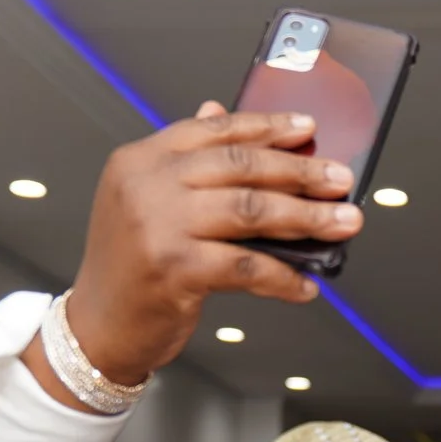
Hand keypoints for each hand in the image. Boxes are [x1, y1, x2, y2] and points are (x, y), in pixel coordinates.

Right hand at [59, 101, 363, 385]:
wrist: (97, 328)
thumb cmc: (130, 268)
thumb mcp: (147, 203)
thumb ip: (186, 163)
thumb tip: (224, 113)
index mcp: (141, 160)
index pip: (213, 130)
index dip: (266, 127)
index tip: (308, 129)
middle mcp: (146, 185)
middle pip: (240, 166)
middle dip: (300, 172)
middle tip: (339, 180)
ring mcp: (157, 226)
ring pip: (251, 211)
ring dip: (307, 219)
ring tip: (343, 223)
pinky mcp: (174, 269)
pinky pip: (246, 266)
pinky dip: (283, 276)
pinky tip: (306, 284)